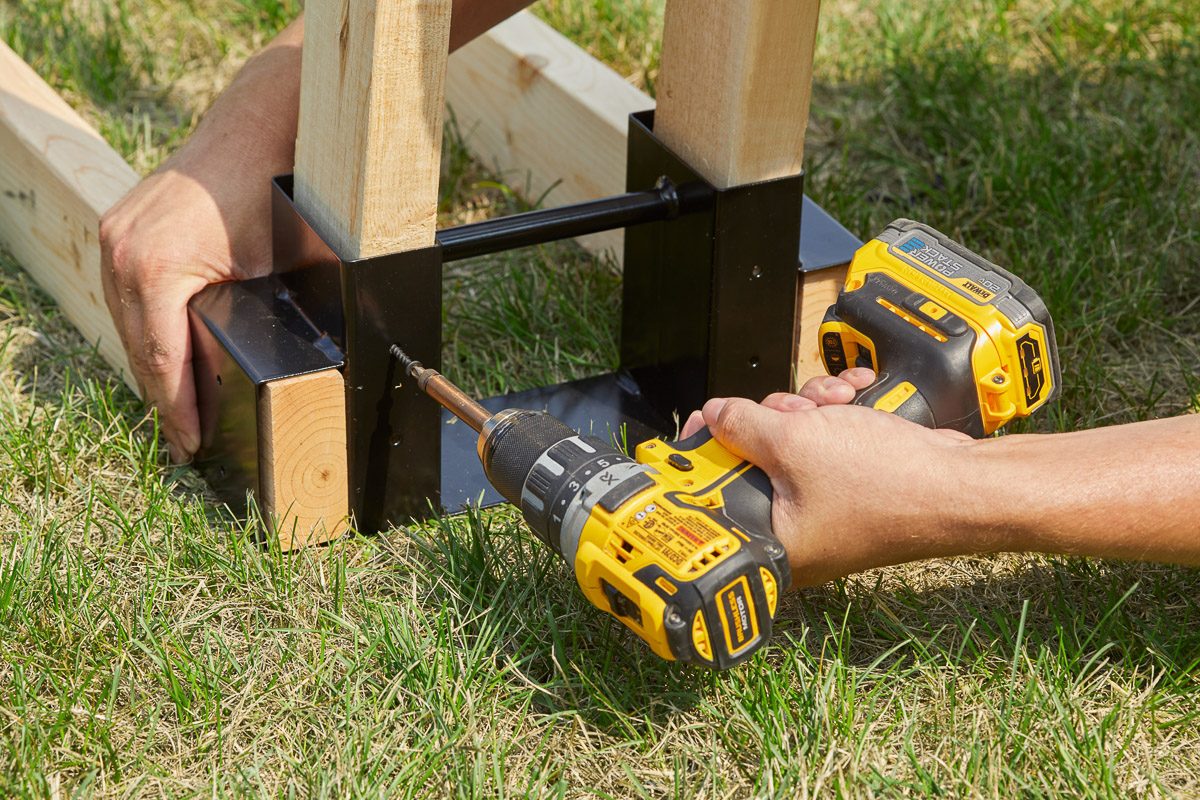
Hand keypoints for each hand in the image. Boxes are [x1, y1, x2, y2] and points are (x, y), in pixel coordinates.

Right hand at [101, 152, 274, 460]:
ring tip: (180, 409)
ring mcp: (114, 238)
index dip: (178, 411)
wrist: (256, 130)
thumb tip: (251, 384)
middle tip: (187, 442)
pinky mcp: (119, 228)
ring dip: (155, 366)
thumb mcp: (267, 277)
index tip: (191, 446)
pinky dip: (148, 329)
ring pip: (130, 325)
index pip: (163, 362)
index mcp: (155, 270)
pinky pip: (129, 296)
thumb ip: (244, 331)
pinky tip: (168, 356)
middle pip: (140, 349)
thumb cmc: (272, 196)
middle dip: (166, 398)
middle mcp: (122, 254)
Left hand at [681, 369, 975, 586]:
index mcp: (773, 541)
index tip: (701, 423)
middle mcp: (796, 532)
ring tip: (834, 403)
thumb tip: (717, 415)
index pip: (713, 497)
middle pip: (752, 460)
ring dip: (809, 409)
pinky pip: (823, 442)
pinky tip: (854, 395)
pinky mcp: (849, 485)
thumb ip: (744, 425)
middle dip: (773, 420)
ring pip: (790, 442)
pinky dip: (835, 414)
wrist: (961, 484)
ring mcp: (824, 508)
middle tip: (794, 413)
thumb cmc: (888, 484)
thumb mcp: (796, 441)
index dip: (705, 454)